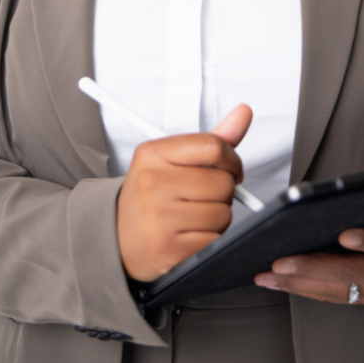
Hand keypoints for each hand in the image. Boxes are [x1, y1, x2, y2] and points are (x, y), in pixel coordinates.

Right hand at [118, 103, 252, 282]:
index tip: (230, 168)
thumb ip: (211, 140)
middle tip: (201, 197)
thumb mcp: (172, 161)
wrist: (119, 238)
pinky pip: (215, 239)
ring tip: (193, 217)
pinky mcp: (169, 250)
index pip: (212, 146)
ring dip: (217, 217)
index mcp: (152, 154)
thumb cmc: (152, 195)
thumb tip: (244, 112)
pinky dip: (210, 239)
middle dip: (222, 192)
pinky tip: (189, 235)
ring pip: (223, 213)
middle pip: (223, 182)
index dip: (232, 159)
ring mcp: (159, 218)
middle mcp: (152, 183)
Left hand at [254, 214, 363, 306]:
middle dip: (311, 268)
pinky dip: (300, 287)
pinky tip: (276, 280)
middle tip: (280, 262)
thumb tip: (333, 194)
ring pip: (334, 290)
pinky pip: (328, 295)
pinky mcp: (362, 300)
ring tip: (266, 274)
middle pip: (351, 273)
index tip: (345, 235)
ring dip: (296, 282)